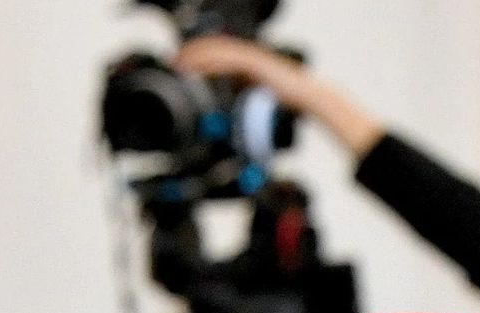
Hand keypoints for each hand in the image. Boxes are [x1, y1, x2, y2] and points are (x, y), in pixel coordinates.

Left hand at [174, 35, 315, 108]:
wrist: (307, 97)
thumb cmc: (287, 98)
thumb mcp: (258, 93)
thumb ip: (242, 90)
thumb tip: (227, 97)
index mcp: (248, 61)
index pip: (218, 53)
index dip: (198, 55)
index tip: (182, 63)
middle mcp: (248, 55)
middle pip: (214, 47)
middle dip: (191, 52)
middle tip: (173, 60)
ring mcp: (252, 57)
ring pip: (218, 51)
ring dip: (197, 56)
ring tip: (180, 63)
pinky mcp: (256, 63)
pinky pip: (228, 60)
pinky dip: (212, 64)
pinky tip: (200, 69)